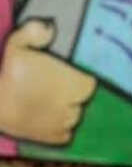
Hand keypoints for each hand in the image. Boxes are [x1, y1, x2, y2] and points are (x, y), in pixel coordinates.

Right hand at [0, 19, 96, 144]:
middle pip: (83, 100)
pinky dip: (60, 128)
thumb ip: (33, 32)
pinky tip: (47, 117)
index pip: (90, 83)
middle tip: (58, 88)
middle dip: (74, 94)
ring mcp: (62, 123)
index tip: (69, 76)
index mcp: (72, 83)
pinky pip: (66, 134)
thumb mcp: (15, 46)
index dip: (80, 79)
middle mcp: (72, 105)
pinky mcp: (51, 138)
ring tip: (51, 102)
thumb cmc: (5, 74)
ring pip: (75, 117)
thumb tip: (48, 28)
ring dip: (67, 111)